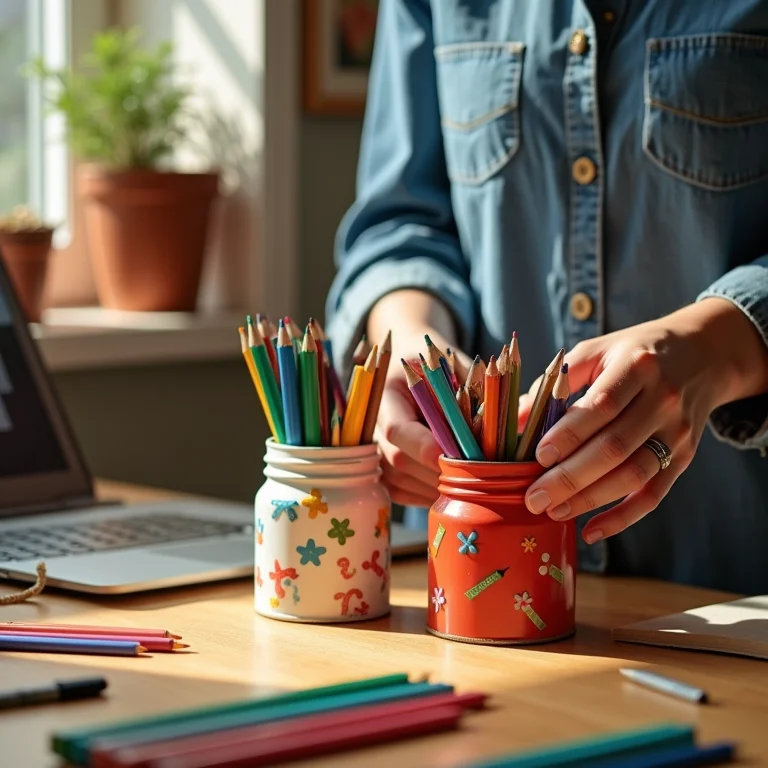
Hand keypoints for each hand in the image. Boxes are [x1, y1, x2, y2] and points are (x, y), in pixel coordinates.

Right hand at [375, 341, 471, 506]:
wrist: (411, 373)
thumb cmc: (437, 368)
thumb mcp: (457, 365)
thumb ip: (484, 387)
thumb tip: (527, 413)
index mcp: (388, 395)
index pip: (398, 429)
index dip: (424, 446)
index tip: (455, 456)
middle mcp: (374, 428)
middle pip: (401, 461)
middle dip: (444, 471)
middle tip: (484, 475)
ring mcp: (377, 454)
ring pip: (405, 482)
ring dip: (443, 486)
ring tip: (479, 481)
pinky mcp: (386, 475)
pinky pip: (407, 494)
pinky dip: (434, 494)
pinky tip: (459, 486)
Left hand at [519, 298, 767, 543]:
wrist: (703, 354)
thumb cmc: (634, 353)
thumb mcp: (596, 352)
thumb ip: (555, 383)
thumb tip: (515, 419)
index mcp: (636, 367)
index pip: (602, 406)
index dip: (569, 434)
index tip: (538, 454)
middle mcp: (662, 401)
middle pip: (615, 447)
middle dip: (570, 477)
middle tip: (534, 497)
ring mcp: (676, 433)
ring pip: (634, 475)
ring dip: (591, 500)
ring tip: (554, 512)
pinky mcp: (684, 458)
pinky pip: (654, 495)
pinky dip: (623, 518)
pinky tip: (591, 531)